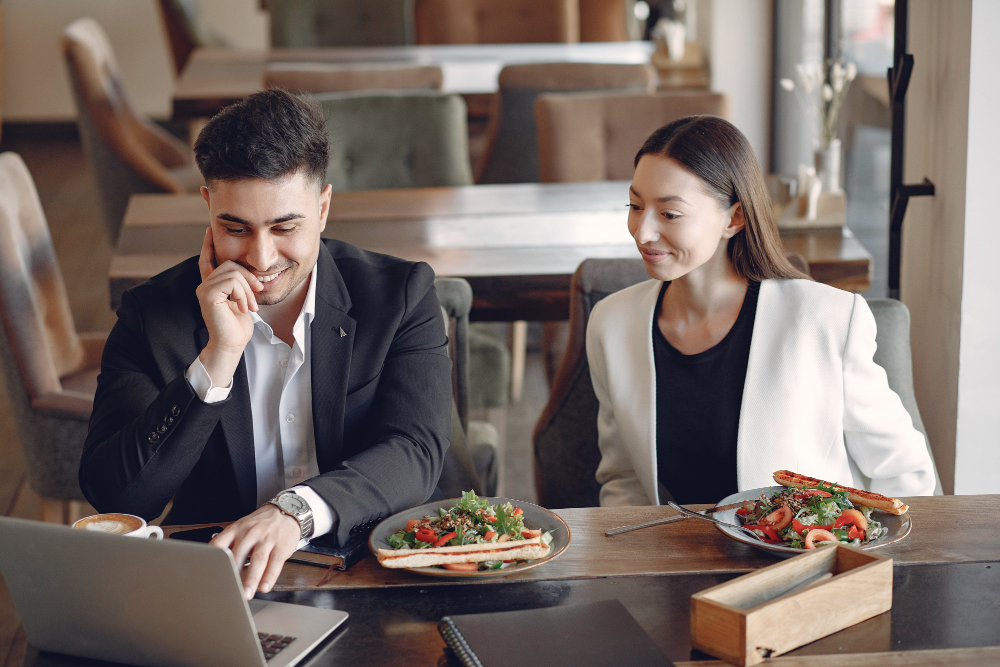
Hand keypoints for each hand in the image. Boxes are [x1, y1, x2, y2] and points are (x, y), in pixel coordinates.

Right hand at [195, 228, 261, 386]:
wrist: (232, 343)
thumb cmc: (239, 325)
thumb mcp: (244, 299)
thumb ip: (241, 285)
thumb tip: (250, 271)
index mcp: (213, 285)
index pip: (208, 259)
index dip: (209, 244)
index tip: (209, 229)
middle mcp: (205, 284)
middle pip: (230, 263)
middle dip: (249, 277)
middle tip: (256, 294)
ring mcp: (204, 289)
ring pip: (233, 272)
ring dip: (248, 289)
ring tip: (250, 306)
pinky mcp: (207, 294)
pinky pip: (232, 281)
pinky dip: (243, 293)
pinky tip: (243, 307)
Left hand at [210, 504, 301, 598]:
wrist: (285, 511)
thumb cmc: (260, 524)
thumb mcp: (241, 528)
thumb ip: (229, 544)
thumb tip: (214, 566)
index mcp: (236, 529)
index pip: (220, 544)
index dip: (212, 559)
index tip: (208, 575)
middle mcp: (250, 533)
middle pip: (239, 555)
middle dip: (233, 575)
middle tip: (228, 591)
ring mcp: (267, 539)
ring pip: (258, 560)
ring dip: (251, 579)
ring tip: (246, 594)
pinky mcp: (282, 546)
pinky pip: (275, 563)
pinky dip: (270, 576)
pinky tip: (265, 587)